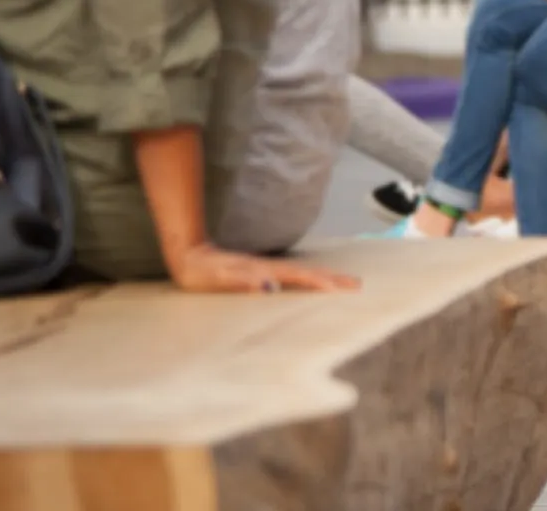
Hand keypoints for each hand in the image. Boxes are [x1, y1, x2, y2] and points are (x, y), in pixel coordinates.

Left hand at [166, 243, 358, 294]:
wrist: (189, 256)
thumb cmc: (200, 274)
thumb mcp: (217, 280)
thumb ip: (242, 282)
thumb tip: (270, 287)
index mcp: (262, 272)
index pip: (297, 277)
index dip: (319, 283)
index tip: (340, 289)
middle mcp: (268, 269)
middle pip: (307, 272)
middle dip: (333, 278)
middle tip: (358, 284)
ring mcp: (266, 269)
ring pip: (302, 273)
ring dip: (325, 277)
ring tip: (345, 283)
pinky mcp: (262, 272)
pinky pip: (293, 276)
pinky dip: (309, 279)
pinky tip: (314, 283)